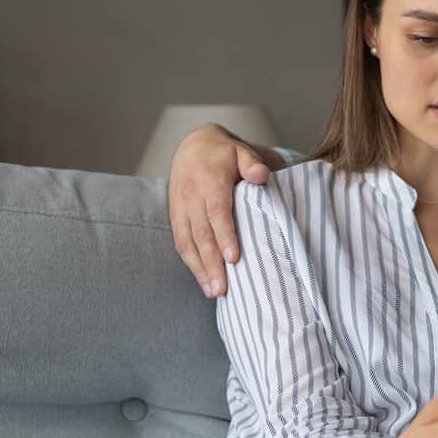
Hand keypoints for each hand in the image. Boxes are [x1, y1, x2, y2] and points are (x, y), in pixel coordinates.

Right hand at [168, 123, 270, 297]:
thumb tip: (261, 174)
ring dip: (199, 269)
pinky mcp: (176, 216)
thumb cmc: (224, 153)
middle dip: (211, 263)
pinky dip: (190, 263)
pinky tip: (203, 280)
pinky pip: (180, 242)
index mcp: (210, 182)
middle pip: (201, 234)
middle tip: (223, 288)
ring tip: (213, 292)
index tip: (234, 258)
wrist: (192, 146)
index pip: (217, 212)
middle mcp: (192, 198)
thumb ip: (252, 162)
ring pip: (188, 242)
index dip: (224, 236)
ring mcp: (181, 209)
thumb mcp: (241, 151)